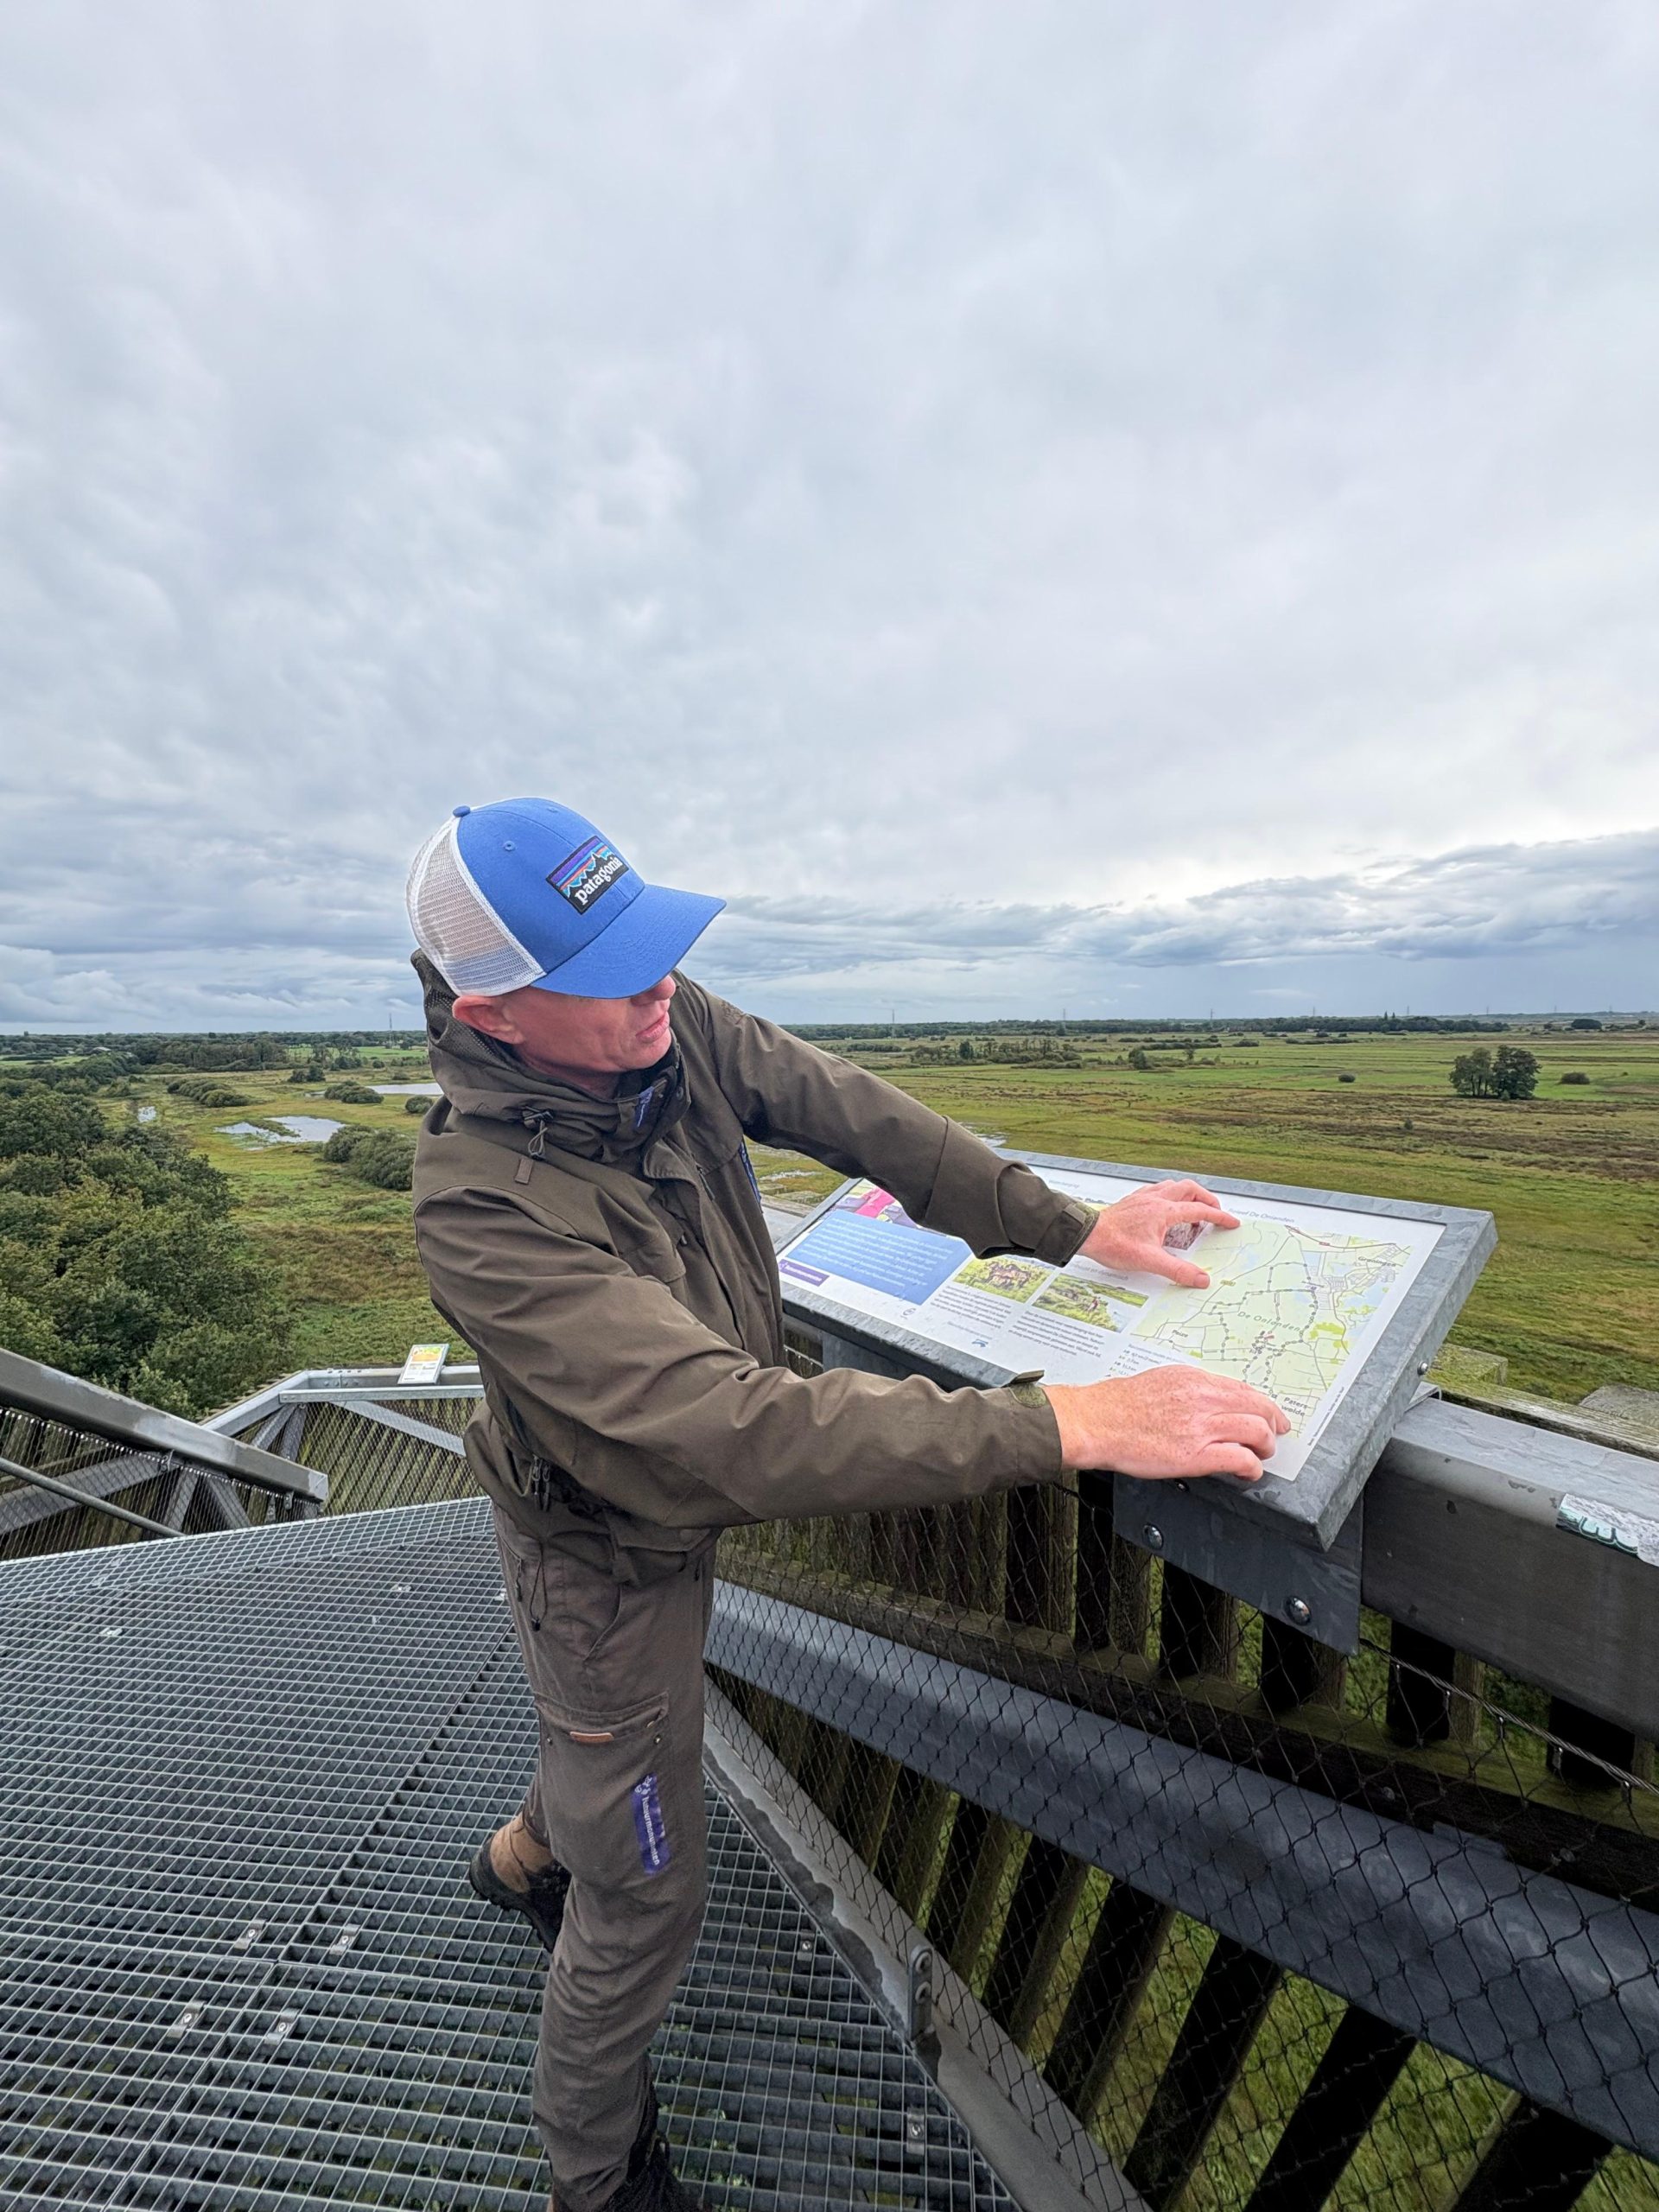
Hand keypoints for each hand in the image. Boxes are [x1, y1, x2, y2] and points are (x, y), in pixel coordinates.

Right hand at [1043, 1367, 1289, 1481]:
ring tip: (1261, 1456)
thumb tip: (1211, 1400)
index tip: (1269, 1414)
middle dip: (1272, 1425)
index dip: (1263, 1405)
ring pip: (1256, 1432)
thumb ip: (1190, 1389)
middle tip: (1273, 1437)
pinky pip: (1241, 1459)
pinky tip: (1247, 1472)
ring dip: (1265, 1446)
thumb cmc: (1118, 1404)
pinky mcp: (1195, 1455)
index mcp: (1194, 1380)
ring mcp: (1200, 1427)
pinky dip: (1252, 1467)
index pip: (1243, 1389)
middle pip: (1258, 1408)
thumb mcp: (1160, 1380)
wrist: (1095, 1421)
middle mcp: (1202, 1399)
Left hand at [1079, 1177, 1238, 1288]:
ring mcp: (1143, 1197)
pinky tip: (1165, 1207)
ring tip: (1193, 1210)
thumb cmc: (1113, 1244)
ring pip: (1174, 1186)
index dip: (1219, 1216)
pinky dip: (1169, 1195)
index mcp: (1164, 1211)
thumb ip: (1178, 1270)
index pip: (1200, 1211)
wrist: (1087, 1234)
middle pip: (1190, 1189)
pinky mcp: (1133, 1200)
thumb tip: (1201, 1278)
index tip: (1231, 1222)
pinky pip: (1158, 1189)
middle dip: (1207, 1199)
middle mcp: (1155, 1199)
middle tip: (1215, 1212)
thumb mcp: (1149, 1261)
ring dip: (1188, 1195)